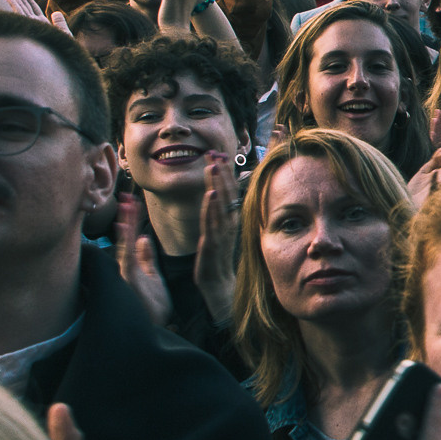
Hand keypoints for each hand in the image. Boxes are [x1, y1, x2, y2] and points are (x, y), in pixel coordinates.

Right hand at [111, 192, 173, 325]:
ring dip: (125, 224)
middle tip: (126, 196)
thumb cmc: (153, 306)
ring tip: (127, 205)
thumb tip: (144, 238)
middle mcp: (124, 268)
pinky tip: (126, 228)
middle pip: (124, 238)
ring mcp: (124, 274)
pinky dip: (127, 242)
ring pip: (124, 244)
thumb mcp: (153, 277)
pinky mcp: (128, 282)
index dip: (130, 219)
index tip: (132, 201)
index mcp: (132, 266)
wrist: (156, 328)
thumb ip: (147, 258)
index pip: (130, 238)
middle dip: (125, 217)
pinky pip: (127, 258)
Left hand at [194, 151, 238, 320]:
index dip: (225, 174)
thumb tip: (218, 199)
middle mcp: (228, 224)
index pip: (229, 193)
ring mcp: (221, 234)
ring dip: (218, 183)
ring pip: (221, 204)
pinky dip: (212, 207)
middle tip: (216, 152)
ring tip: (213, 164)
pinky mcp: (212, 244)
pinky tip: (211, 192)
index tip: (220, 156)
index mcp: (229, 221)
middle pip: (227, 194)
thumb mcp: (218, 234)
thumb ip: (218, 216)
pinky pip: (213, 222)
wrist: (218, 287)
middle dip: (222, 172)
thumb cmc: (217, 261)